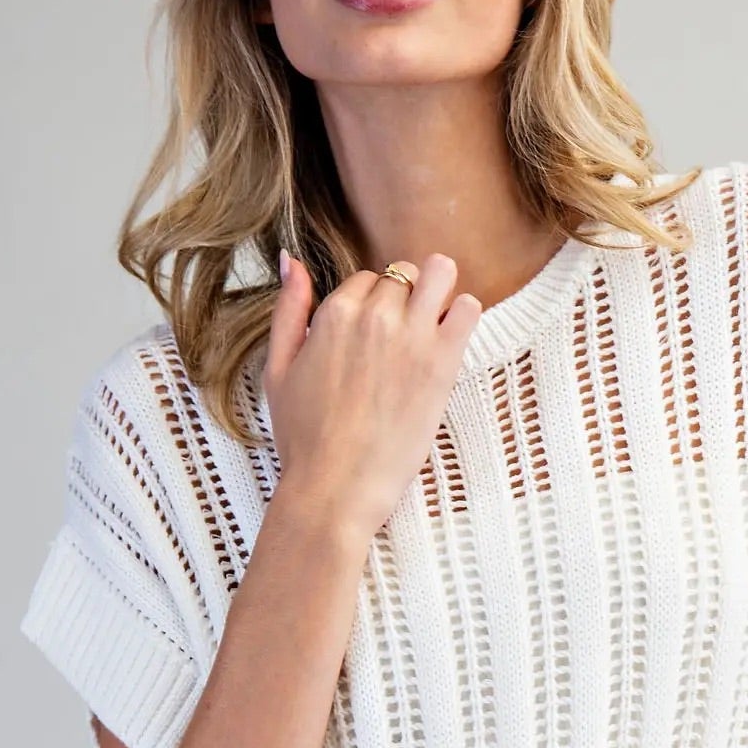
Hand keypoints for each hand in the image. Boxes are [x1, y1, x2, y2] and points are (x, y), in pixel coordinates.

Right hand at [262, 250, 481, 537]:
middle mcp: (374, 316)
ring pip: (440, 273)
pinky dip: (464, 316)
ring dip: (439, 291)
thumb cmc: (304, 437)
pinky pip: (469, 309)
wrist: (335, 487)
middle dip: (403, 300)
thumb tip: (290, 259)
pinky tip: (450, 341)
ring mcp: (411, 336)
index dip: (371, 306)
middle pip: (402, 276)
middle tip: (401, 341)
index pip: (367, 279)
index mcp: (334, 313)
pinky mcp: (442, 363)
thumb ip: (288, 309)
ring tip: (432, 325)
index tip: (371, 341)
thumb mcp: (278, 368)